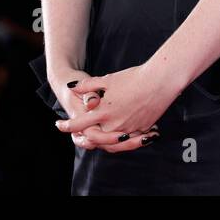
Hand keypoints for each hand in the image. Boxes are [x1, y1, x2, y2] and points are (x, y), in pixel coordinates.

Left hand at [53, 64, 171, 152]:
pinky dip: (123, 139)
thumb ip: (88, 86)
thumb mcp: (107, 79)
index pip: (79, 123)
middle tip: (79, 137)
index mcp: (103, 111)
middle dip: (86, 138)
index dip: (67, 126)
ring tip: (100, 137)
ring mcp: (129, 128)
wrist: (160, 80)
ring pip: (112, 142)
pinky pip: (129, 139)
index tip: (59, 126)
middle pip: (95, 138)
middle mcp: (114, 124)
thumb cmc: (134, 77)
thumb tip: (72, 87)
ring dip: (104, 141)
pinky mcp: (142, 129)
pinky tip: (121, 135)